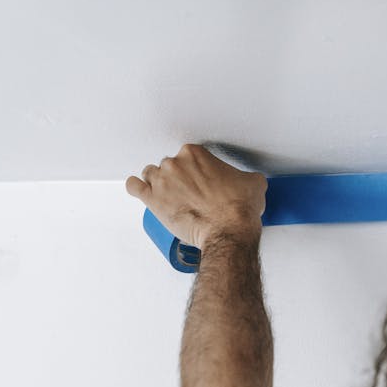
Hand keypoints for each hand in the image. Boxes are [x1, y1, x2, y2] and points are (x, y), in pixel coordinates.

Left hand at [125, 143, 267, 249]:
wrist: (229, 232)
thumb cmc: (238, 210)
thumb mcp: (252, 184)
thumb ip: (245, 177)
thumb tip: (247, 182)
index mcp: (195, 154)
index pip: (188, 156)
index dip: (194, 171)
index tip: (199, 182)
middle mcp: (175, 163)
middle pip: (169, 166)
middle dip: (177, 179)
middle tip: (188, 195)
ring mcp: (161, 181)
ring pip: (151, 175)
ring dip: (158, 184)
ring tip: (169, 197)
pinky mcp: (152, 200)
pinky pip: (134, 187)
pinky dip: (136, 188)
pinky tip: (142, 192)